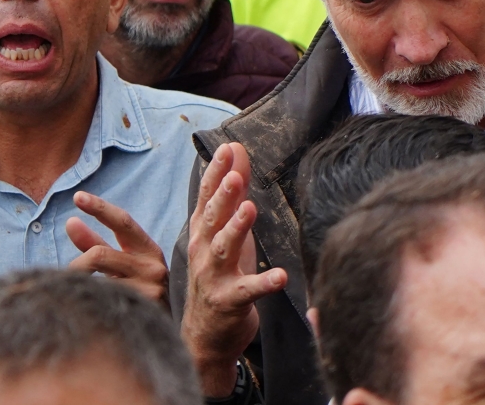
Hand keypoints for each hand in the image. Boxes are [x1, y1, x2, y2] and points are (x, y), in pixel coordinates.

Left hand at [66, 192, 169, 310]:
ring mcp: (150, 290)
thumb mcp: (119, 265)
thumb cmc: (136, 291)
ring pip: (99, 280)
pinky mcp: (143, 311)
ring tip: (70, 297)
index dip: (100, 208)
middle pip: (101, 254)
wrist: (163, 333)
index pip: (123, 222)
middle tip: (58, 276)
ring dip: (79, 286)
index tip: (78, 197)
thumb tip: (71, 222)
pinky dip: (89, 303)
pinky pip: (104, 302)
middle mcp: (153, 266)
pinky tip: (84, 312)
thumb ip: (96, 244)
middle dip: (76, 263)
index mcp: (148, 250)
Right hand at [182, 143, 286, 397]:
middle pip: (213, 219)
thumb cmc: (217, 275)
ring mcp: (213, 277)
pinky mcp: (229, 302)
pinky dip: (264, 283)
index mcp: (203, 232)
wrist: (204, 334)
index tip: (227, 149)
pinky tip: (280, 276)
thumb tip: (236, 149)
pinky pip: (248, 290)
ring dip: (236, 229)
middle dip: (223, 196)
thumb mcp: (225, 231)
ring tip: (250, 210)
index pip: (207, 197)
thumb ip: (232, 191)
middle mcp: (203, 251)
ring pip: (223, 249)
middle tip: (236, 176)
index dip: (216, 173)